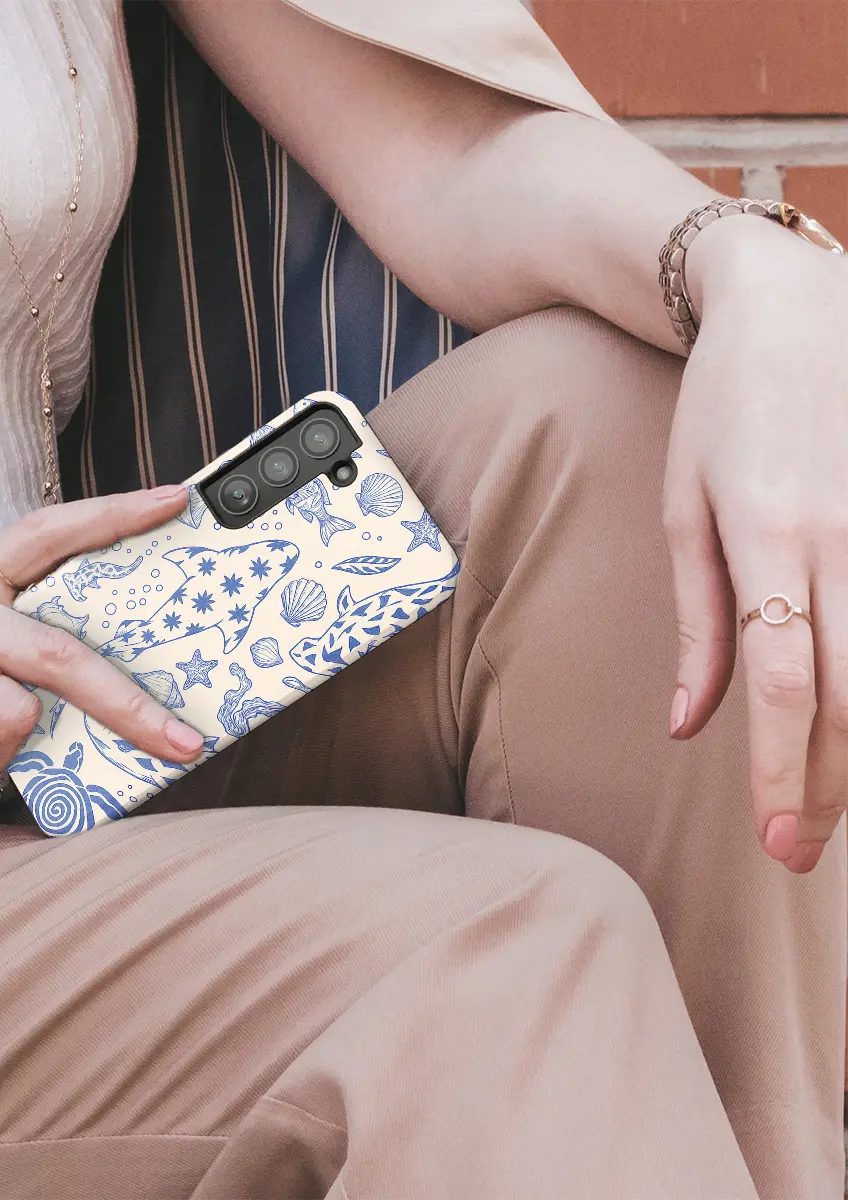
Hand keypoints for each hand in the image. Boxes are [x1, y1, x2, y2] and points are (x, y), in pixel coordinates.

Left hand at [665, 214, 847, 871]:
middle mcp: (844, 535)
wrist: (791, 306)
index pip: (779, 683)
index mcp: (767, 536)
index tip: (773, 839)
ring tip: (832, 800)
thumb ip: (697, 620)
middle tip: (800, 849)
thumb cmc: (719, 411)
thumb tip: (688, 725)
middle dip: (828, 782)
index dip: (779, 769)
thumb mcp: (685, 508)